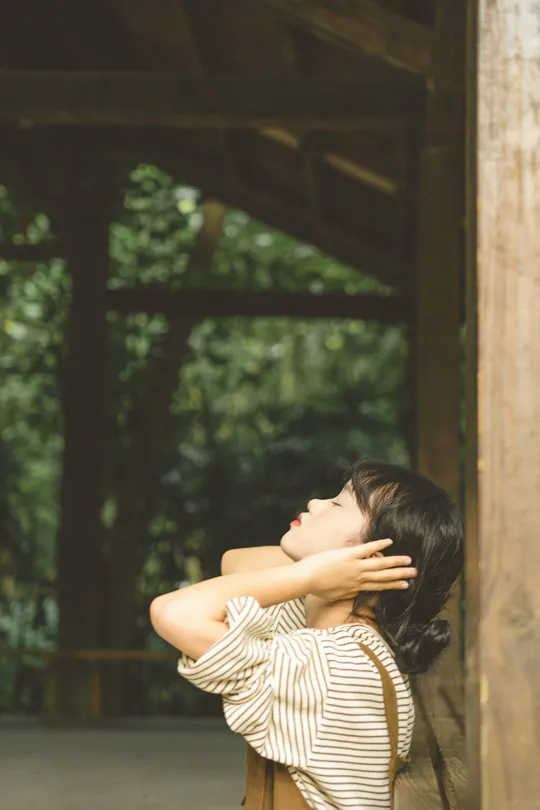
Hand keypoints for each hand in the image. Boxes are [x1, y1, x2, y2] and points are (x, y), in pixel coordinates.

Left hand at [297, 540, 416, 601]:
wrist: (305, 579)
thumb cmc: (316, 588)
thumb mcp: (335, 595)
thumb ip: (347, 592)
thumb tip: (354, 591)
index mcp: (356, 587)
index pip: (378, 586)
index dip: (393, 585)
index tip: (406, 585)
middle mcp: (359, 577)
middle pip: (384, 576)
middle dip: (400, 575)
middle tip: (415, 574)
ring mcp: (355, 566)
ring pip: (380, 564)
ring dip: (395, 562)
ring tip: (408, 561)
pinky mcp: (349, 555)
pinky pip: (367, 549)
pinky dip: (378, 545)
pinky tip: (389, 542)